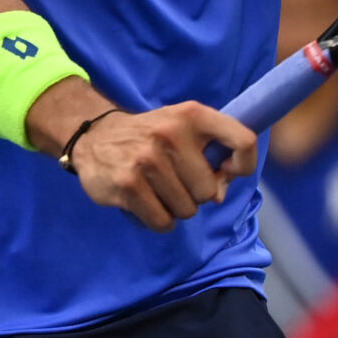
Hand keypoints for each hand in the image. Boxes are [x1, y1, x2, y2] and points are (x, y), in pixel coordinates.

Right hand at [67, 103, 257, 233]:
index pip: (243, 140)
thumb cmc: (150, 136)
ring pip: (186, 210)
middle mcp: (171, 134)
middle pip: (208, 191)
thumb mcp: (183, 128)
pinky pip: (162, 222)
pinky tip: (146, 202)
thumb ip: (211, 155)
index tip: (226, 172)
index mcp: (193, 115)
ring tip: (157, 189)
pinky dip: (158, 220)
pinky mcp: (128, 185)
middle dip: (194, 194)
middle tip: (175, 180)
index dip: (243, 165)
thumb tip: (219, 195)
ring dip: (175, 208)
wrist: (94, 136)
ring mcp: (148, 160)